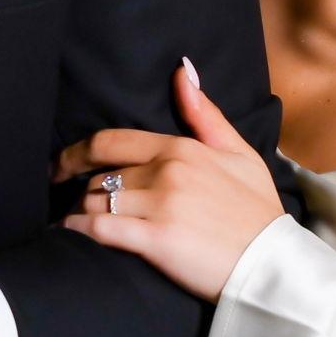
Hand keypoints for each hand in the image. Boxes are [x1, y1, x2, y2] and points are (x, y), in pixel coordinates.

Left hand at [52, 59, 285, 298]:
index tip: (60, 166)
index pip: (111, 141)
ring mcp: (160, 205)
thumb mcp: (240, 154)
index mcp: (181, 149)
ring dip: (80, 214)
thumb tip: (181, 71)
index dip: (76, 154)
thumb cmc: (257, 213)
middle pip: (100, 177)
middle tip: (75, 207)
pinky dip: (78, 232)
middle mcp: (166, 172)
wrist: (274, 265)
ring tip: (77, 227)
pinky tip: (71, 238)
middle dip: (84, 192)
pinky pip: (99, 229)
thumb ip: (205, 114)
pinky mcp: (155, 240)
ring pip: (96, 201)